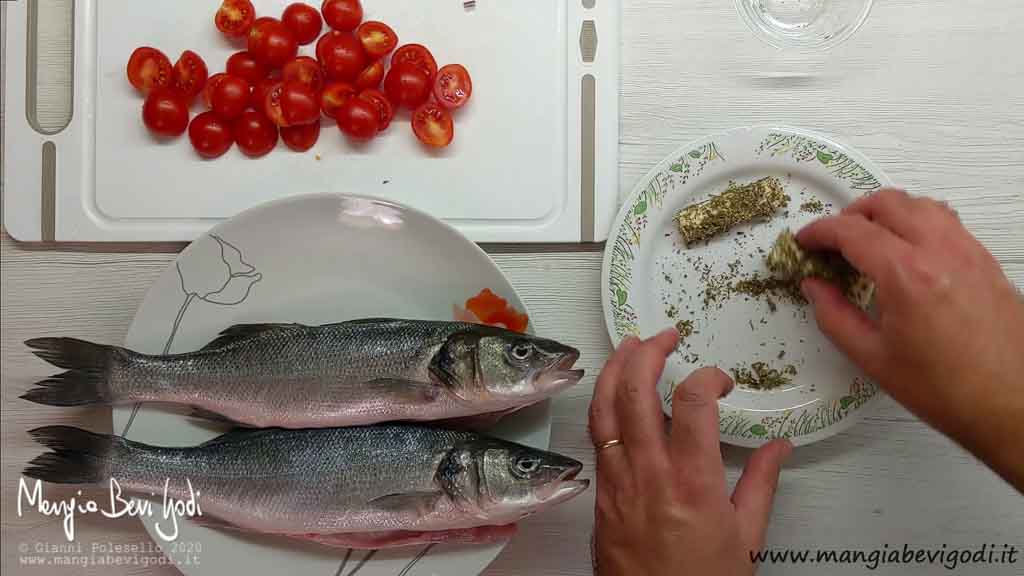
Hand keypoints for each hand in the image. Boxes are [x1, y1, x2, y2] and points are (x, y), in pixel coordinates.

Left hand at [589, 330, 791, 575]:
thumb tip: (778, 447)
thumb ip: (761, 483)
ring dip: (615, 371)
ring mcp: (619, 483)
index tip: (720, 380)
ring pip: (605, 411)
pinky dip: (605, 408)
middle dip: (646, 353)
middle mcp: (650, 475)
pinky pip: (597, 440)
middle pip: (635, 393)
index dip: (707, 377)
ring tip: (628, 348)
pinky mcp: (602, 496)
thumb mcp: (746, 537)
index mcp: (693, 482)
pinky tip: (615, 398)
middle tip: (663, 336)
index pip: (693, 402)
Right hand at [798, 188, 1023, 490]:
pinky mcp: (985, 260)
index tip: (805, 242)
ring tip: (868, 239)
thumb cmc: (947, 389)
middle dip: (851, 215)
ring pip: (919, 204)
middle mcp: (940, 251)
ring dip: (886, 212)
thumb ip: (834, 316)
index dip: (820, 232)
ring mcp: (968, 251)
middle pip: (886, 204)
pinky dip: (917, 221)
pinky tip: (906, 249)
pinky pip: (946, 220)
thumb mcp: (873, 357)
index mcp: (906, 275)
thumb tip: (814, 287)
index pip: (852, 231)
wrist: (1010, 404)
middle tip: (832, 241)